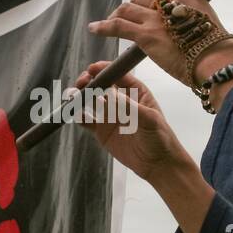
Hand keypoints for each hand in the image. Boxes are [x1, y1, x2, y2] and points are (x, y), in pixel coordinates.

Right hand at [70, 61, 196, 181]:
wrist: (157, 163)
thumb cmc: (160, 138)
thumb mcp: (148, 119)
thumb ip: (129, 106)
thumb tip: (109, 92)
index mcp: (135, 92)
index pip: (117, 74)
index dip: (103, 69)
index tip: (92, 69)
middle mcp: (120, 100)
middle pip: (100, 85)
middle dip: (88, 82)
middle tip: (81, 84)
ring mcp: (109, 115)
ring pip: (89, 100)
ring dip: (79, 97)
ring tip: (73, 98)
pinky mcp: (101, 130)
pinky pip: (85, 120)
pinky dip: (77, 116)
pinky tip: (74, 115)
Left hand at [86, 0, 232, 87]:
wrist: (217, 62)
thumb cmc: (216, 50)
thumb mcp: (207, 23)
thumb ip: (191, 19)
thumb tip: (184, 29)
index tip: (150, 4)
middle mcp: (169, 1)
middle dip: (135, 7)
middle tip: (132, 20)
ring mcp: (156, 17)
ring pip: (127, 8)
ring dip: (118, 15)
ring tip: (111, 23)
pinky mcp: (145, 34)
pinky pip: (117, 25)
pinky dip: (103, 26)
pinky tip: (94, 29)